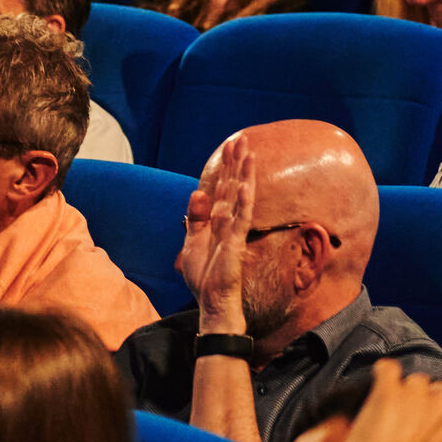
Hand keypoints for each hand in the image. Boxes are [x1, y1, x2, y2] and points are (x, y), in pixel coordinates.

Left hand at [175, 136, 253, 333]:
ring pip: (240, 197)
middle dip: (236, 163)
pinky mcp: (236, 244)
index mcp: (218, 222)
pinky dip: (244, 202)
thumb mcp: (192, 243)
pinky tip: (247, 186)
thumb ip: (196, 219)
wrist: (212, 302)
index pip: (223, 188)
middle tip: (242, 138)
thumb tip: (198, 193)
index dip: (226, 167)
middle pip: (233, 186)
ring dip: (244, 175)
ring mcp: (234, 232)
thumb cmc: (205, 277)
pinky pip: (241, 219)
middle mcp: (228, 223)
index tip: (230, 145)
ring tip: (249, 153)